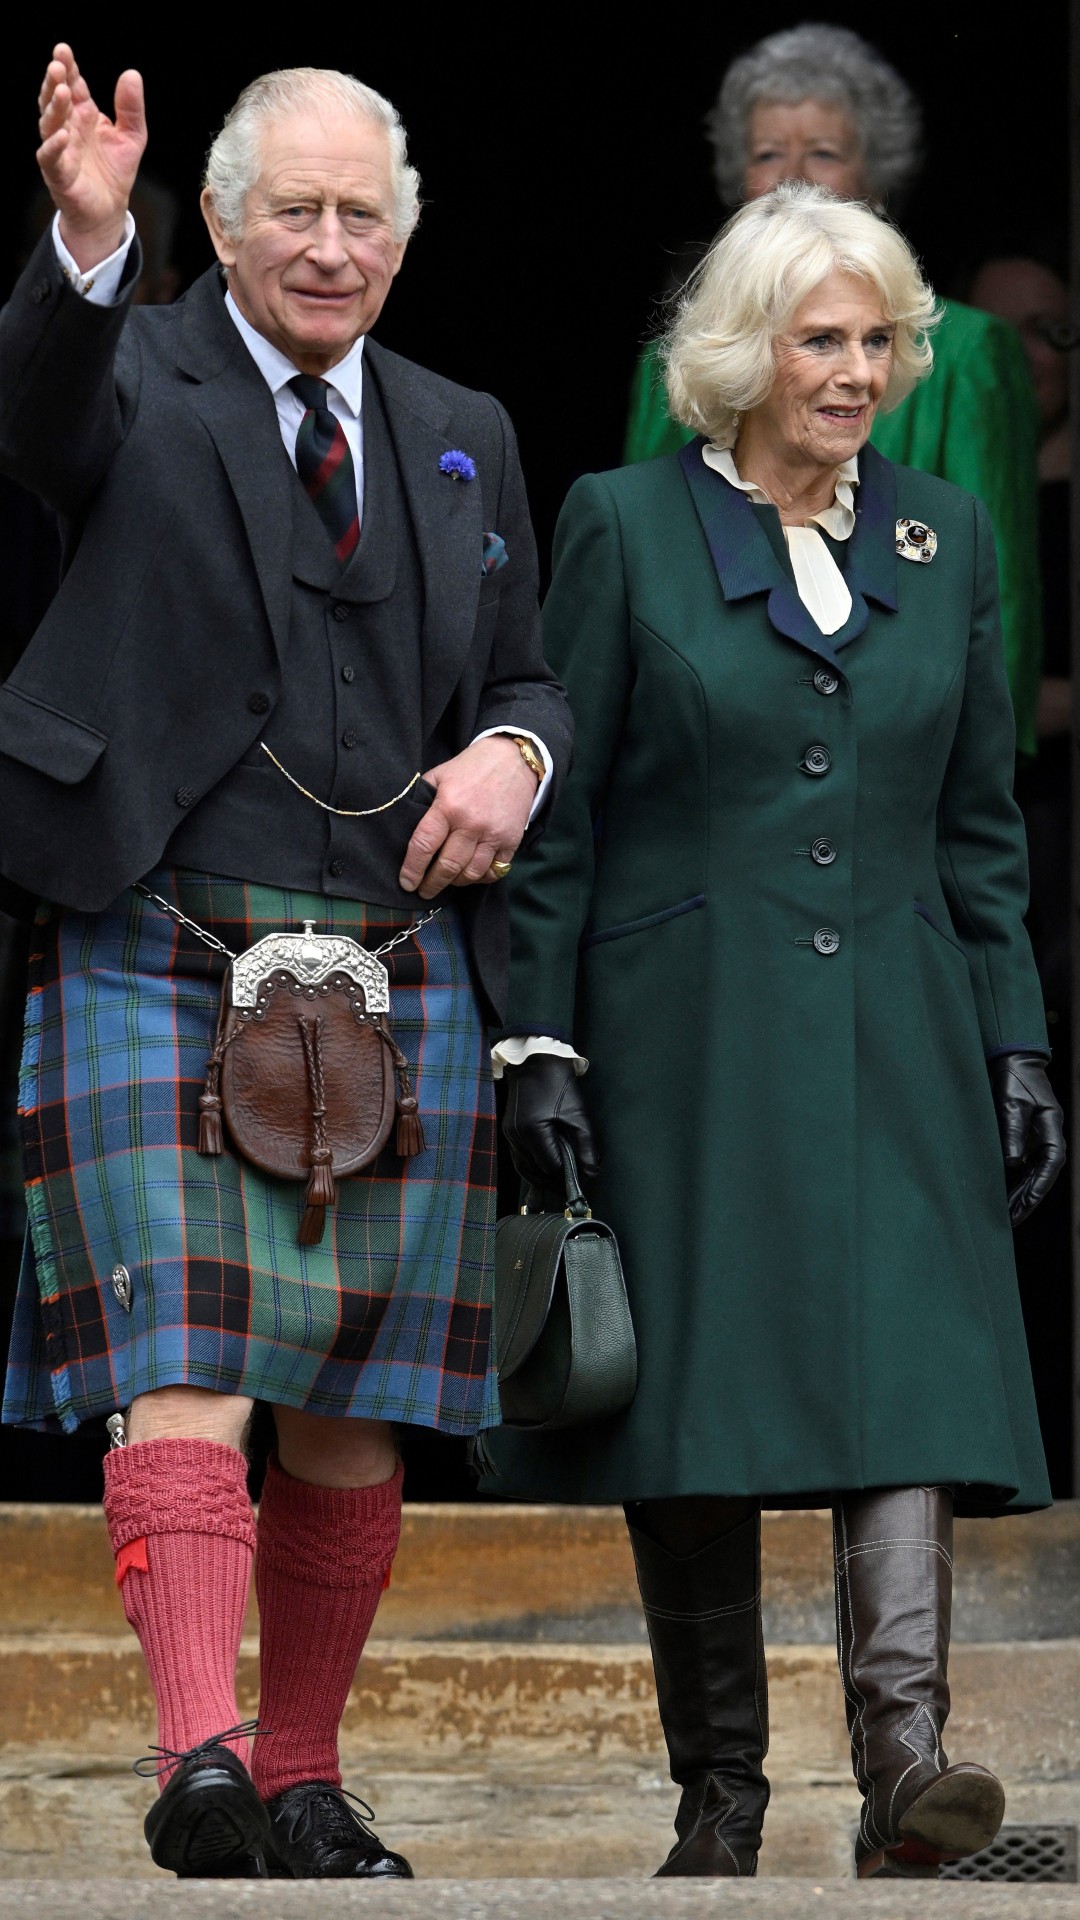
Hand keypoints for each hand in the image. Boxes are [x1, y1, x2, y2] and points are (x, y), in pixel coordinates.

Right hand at [38, 44, 145, 270]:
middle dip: (55, 82)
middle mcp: (68, 128)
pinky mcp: (58, 174)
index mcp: (83, 114)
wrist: (108, 211)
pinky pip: (51, 158)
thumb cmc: (114, 172)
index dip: (68, 68)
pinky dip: (54, 146)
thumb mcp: (132, 136)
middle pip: (56, 99)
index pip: (73, 85)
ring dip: (54, 108)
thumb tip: (132, 74)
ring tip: (62, 92)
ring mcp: (60, 149)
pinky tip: (62, 135)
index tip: (64, 50)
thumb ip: (131, 108)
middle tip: (57, 64)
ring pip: (50, 124)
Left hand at [398, 736, 536, 898]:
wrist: (514, 759)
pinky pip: (494, 871)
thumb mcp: (440, 775)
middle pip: (447, 867)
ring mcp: (493, 835)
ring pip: (471, 874)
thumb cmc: (471, 767)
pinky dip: (480, 878)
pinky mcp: (511, 841)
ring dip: (455, 882)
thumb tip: (405, 824)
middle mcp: (471, 824)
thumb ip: (423, 799)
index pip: (424, 845)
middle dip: (432, 884)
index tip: (406, 883)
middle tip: (423, 891)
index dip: (412, 869)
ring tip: (446, 881)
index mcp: (448, 806)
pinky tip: (470, 874)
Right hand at [502, 1055, 599, 1187]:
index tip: (580, 1181)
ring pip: (523, 1166)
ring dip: (539, 1176)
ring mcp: (509, 1132)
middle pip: (533, 1171)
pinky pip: (518, 1155)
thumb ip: (586, 1147)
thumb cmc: (558, 1084)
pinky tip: (544, 1166)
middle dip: (551, 1181)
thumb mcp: (578, 1115)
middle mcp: (516, 1135)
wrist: (535, 1060)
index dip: (565, 1176)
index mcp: (532, 1131)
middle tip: (568, 1188)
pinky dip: (531, 1165)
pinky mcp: (508, 1129)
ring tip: (557, 1181)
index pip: (550, 1166)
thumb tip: (591, 1173)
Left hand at [989, 1052, 1064, 1225]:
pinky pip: (1021, 1166)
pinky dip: (1013, 1182)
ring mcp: (1036, 1140)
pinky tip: (1002, 1195)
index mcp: (1051, 1129)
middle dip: (1026, 1199)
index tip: (1026, 1203)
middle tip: (1011, 1220)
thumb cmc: (1014, 1079)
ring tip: (1006, 1216)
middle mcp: (1046, 1138)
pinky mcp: (1024, 1139)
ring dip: (1019, 1194)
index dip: (1038, 1186)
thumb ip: (1012, 1132)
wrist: (1011, 1061)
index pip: (1049, 1165)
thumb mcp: (1011, 1103)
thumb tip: (1012, 1162)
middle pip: (1040, 1175)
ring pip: (1031, 1174)